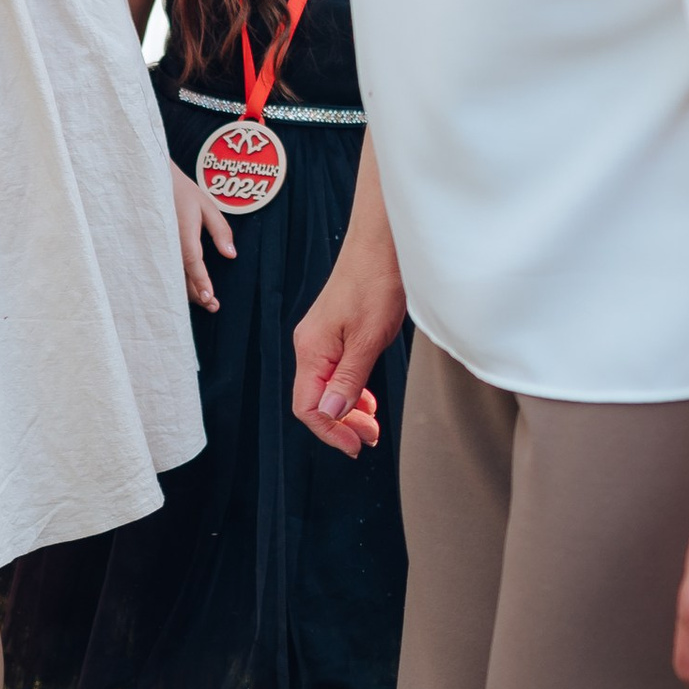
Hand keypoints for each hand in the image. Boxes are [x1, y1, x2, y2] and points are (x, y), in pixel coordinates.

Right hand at [170, 164, 233, 311]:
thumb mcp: (207, 206)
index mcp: (182, 230)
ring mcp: (159, 248)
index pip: (192, 261)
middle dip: (197, 294)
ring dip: (187, 292)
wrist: (151, 181)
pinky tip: (186, 290)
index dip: (201, 281)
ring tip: (205, 301)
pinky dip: (177, 282)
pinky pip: (166, 270)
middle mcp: (168, 243)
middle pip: (181, 276)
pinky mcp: (156, 250)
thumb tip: (231, 255)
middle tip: (214, 306)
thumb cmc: (181, 192)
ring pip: (172, 276)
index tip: (209, 298)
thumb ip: (220, 230)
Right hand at [292, 245, 402, 461]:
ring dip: (348, 410)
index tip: (356, 445)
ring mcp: (321, 339)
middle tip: (370, 436)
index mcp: (312, 350)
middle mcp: (309, 346)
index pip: (307, 407)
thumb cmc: (376, 281)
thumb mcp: (369, 338)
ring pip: (326, 388)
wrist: (381, 244)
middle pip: (314, 401)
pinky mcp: (333, 332)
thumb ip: (348, 380)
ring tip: (372, 422)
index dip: (331, 431)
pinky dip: (350, 390)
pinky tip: (366, 396)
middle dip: (342, 424)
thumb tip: (330, 414)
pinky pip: (334, 372)